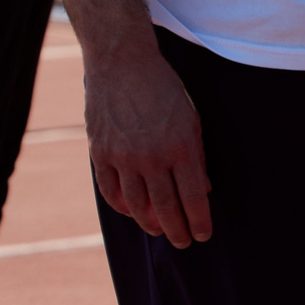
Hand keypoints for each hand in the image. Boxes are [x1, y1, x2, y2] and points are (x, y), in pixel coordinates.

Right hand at [85, 47, 210, 246]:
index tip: (203, 235)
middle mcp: (152, 156)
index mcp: (182, 148)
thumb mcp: (192, 121)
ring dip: (149, 223)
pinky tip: (132, 212)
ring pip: (137, 204)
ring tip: (159, 231)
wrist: (122, 62)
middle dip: (178, 230)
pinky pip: (110, 190)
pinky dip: (121, 206)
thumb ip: (197, 158)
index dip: (200, 221)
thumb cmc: (164, 90)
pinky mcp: (100, 150)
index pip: (195, 198)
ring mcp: (123, 155)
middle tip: (183, 242)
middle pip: (166, 207)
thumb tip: (204, 191)